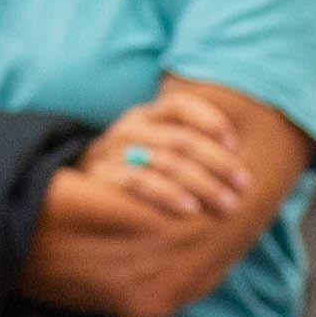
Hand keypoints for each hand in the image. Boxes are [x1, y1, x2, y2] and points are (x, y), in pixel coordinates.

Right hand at [80, 85, 255, 228]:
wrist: (71, 191)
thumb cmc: (130, 171)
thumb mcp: (153, 150)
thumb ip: (185, 148)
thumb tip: (236, 163)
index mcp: (146, 116)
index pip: (180, 106)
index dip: (211, 121)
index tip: (236, 145)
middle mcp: (130, 128)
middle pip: (182, 139)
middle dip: (219, 163)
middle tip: (244, 186)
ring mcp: (115, 152)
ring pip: (167, 161)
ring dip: (203, 184)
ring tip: (227, 204)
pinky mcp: (104, 177)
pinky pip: (141, 183)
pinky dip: (169, 195)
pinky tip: (191, 210)